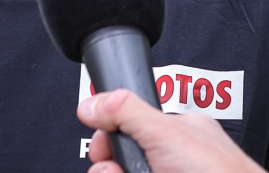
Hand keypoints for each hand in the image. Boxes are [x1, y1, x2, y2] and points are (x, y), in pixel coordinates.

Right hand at [77, 89, 265, 172]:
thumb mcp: (165, 132)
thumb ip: (127, 112)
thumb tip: (91, 102)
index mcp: (177, 131)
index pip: (130, 125)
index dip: (110, 137)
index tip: (103, 147)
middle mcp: (173, 158)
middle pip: (123, 156)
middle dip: (111, 164)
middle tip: (116, 169)